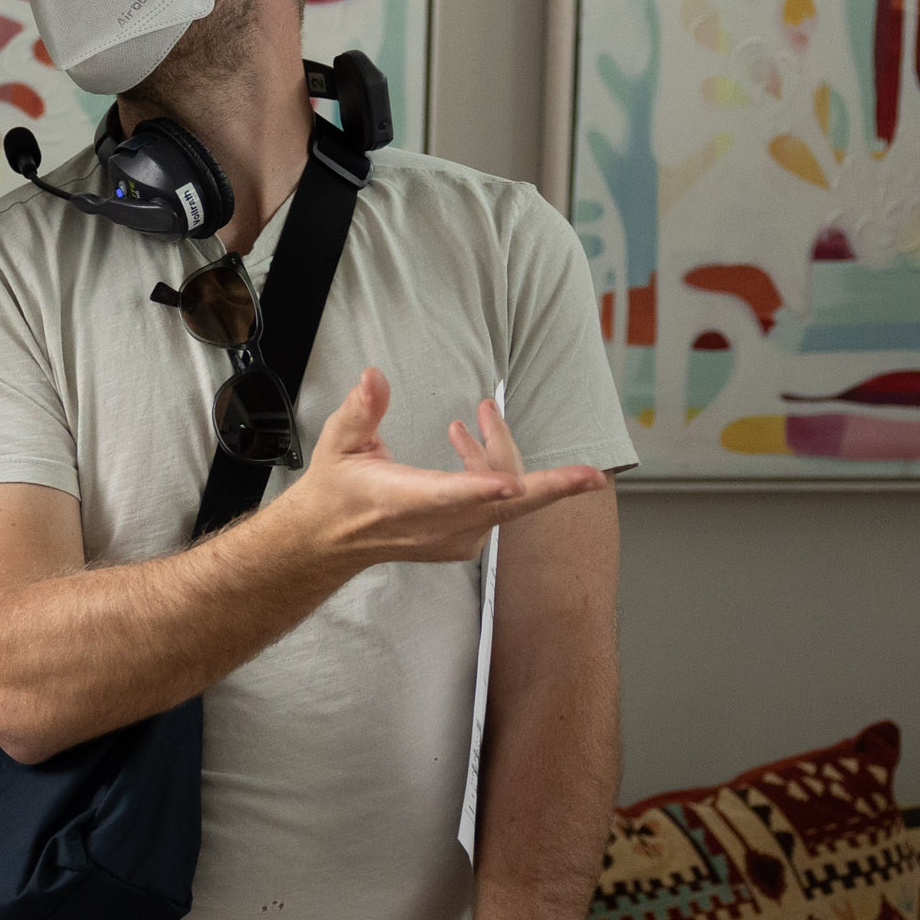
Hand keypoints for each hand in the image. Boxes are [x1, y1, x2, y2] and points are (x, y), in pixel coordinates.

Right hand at [275, 371, 604, 573]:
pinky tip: (467, 446)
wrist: (328, 541)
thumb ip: (361, 410)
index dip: (483, 489)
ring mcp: (453, 539)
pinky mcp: (462, 543)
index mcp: (404, 500)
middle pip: (503, 507)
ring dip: (502, 456)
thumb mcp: (337, 444)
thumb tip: (374, 377)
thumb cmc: (335, 489)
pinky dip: (495, 476)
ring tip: (482, 416)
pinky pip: (497, 508)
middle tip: (591, 477)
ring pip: (505, 500)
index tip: (513, 486)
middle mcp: (435, 526)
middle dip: (549, 489)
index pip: (449, 496)